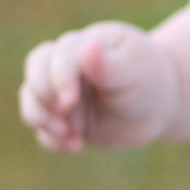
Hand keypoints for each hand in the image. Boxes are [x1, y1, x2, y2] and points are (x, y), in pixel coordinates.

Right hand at [19, 21, 179, 151]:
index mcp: (84, 44)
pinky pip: (44, 130)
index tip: (70, 100)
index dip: (59, 78)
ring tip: (68, 136)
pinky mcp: (63, 118)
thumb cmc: (148, 78)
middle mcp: (65, 65)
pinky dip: (52, 140)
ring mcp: (60, 92)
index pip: (59, 55)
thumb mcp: (135, 70)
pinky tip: (76, 146)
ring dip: (41, 120)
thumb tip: (88, 46)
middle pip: (35, 72)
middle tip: (62, 120)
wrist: (158, 104)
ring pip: (32, 100)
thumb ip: (110, 64)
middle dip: (42, 97)